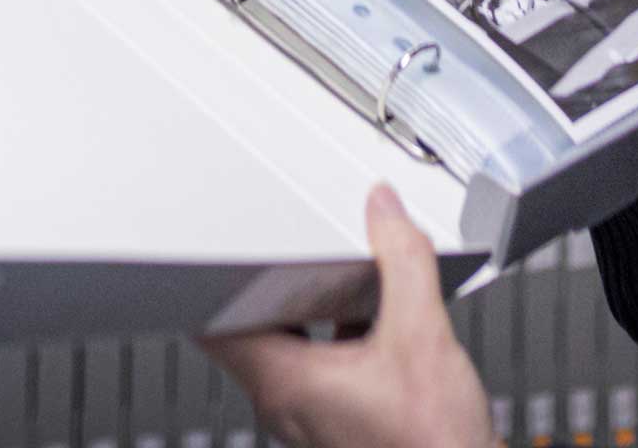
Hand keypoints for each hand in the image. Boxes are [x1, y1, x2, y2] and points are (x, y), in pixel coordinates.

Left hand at [203, 186, 498, 447]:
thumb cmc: (431, 443)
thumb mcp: (423, 335)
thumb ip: (402, 262)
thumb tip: (384, 212)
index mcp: (286, 383)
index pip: (214, 327)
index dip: (206, 282)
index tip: (207, 248)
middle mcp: (287, 404)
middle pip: (249, 330)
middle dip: (264, 283)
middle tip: (271, 242)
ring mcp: (311, 415)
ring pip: (285, 348)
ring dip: (302, 308)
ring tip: (324, 270)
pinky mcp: (338, 420)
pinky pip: (318, 365)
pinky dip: (332, 333)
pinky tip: (369, 315)